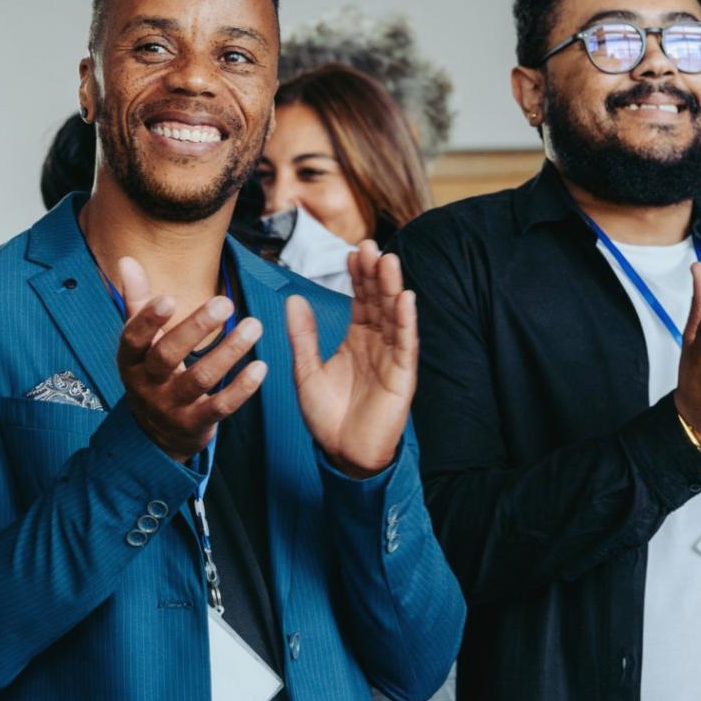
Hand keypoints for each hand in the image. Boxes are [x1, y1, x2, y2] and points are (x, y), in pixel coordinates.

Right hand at [113, 256, 265, 463]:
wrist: (156, 434)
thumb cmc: (152, 374)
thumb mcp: (140, 344)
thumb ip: (137, 303)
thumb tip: (127, 261)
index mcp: (131, 359)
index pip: (134, 337)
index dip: (149, 319)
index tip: (169, 298)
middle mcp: (146, 384)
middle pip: (167, 355)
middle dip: (196, 328)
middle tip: (226, 302)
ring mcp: (170, 407)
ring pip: (199, 379)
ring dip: (229, 352)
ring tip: (254, 326)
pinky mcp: (195, 424)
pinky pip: (220, 407)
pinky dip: (241, 388)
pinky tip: (260, 367)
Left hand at [288, 240, 416, 476]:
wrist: (342, 455)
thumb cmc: (327, 417)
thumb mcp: (306, 371)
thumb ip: (303, 335)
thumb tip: (293, 299)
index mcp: (356, 340)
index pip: (361, 300)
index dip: (358, 276)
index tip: (353, 252)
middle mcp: (377, 344)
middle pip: (379, 301)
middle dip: (375, 274)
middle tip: (370, 246)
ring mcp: (391, 359)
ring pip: (393, 316)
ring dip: (392, 289)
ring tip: (388, 261)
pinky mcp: (402, 377)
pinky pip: (405, 344)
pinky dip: (406, 321)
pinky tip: (406, 298)